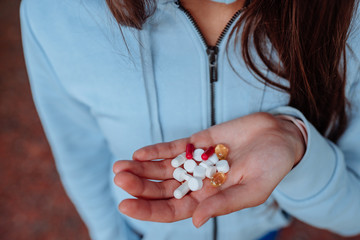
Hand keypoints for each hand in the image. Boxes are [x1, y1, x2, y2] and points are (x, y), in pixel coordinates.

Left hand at [113, 112, 304, 226]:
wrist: (279, 137)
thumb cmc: (272, 167)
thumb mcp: (252, 190)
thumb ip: (224, 203)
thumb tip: (195, 221)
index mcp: (208, 200)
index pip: (172, 210)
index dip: (148, 210)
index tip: (125, 205)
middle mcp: (197, 182)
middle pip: (162, 188)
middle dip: (139, 185)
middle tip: (119, 179)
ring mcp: (196, 161)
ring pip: (162, 168)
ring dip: (141, 168)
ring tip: (120, 167)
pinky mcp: (198, 141)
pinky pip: (174, 148)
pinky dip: (157, 150)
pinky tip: (140, 153)